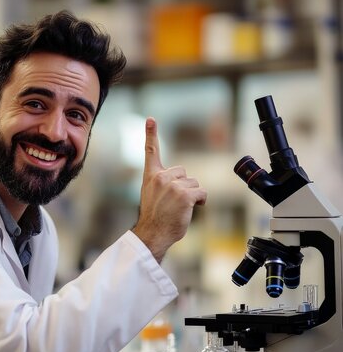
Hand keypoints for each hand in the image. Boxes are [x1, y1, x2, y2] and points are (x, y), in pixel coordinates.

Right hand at [132, 117, 206, 262]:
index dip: (151, 134)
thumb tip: (181, 181)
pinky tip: (191, 209)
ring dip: (191, 195)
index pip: (151, 151)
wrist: (152, 233)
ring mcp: (173, 185)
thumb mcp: (151, 194)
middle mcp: (161, 177)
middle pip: (183, 172)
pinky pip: (201, 193)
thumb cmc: (154, 217)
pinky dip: (200, 201)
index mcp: (151, 176)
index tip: (150, 119)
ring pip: (193, 183)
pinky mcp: (185, 195)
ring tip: (179, 208)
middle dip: (183, 186)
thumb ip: (162, 182)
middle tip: (173, 202)